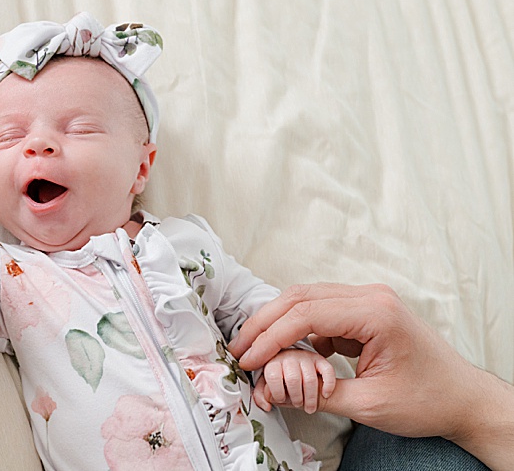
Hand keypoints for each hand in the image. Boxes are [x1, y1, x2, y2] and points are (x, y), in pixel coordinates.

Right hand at [228, 283, 513, 469]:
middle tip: (239, 348)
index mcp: (376, 314)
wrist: (463, 398)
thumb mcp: (370, 404)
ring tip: (254, 348)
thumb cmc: (428, 400)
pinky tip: (285, 350)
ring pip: (307, 299)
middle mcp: (371, 297)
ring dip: (278, 322)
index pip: (306, 315)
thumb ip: (319, 393)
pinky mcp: (365, 311)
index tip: (247, 358)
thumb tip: (275, 389)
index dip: (270, 337)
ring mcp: (369, 300)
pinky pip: (321, 310)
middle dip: (265, 323)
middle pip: (301, 297)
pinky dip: (298, 327)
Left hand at [253, 349, 334, 413]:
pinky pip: (327, 372)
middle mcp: (289, 356)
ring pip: (310, 380)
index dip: (277, 393)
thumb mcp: (267, 388)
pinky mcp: (320, 360)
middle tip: (297, 403)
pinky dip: (328, 386)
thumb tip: (266, 404)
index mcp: (272, 361)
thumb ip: (261, 395)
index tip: (280, 399)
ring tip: (309, 406)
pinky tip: (325, 394)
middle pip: (293, 380)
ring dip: (310, 399)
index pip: (273, 376)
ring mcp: (305, 356)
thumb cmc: (282, 382)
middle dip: (296, 398)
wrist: (299, 375)